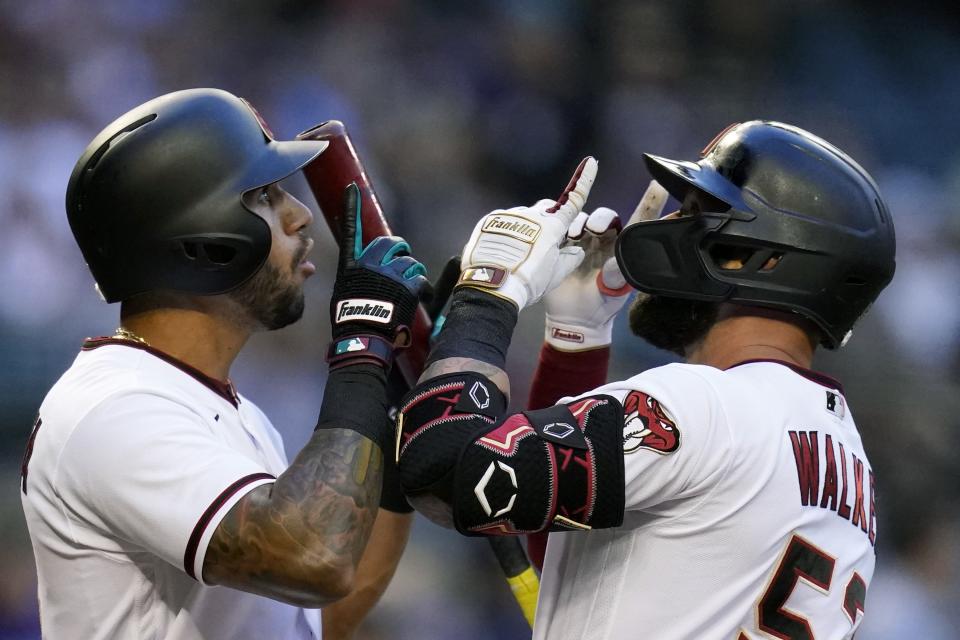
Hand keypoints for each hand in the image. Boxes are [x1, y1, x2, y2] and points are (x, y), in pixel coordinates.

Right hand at [330, 183, 428, 350]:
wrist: (363, 340)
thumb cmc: (352, 324)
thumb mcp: (344, 296)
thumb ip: (355, 279)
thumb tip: (360, 273)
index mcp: (350, 266)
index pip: (350, 230)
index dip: (352, 207)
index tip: (352, 188)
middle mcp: (368, 264)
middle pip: (391, 243)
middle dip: (401, 250)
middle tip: (404, 263)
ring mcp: (387, 273)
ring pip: (409, 262)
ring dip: (413, 274)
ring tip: (409, 292)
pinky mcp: (405, 285)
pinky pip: (420, 278)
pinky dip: (424, 289)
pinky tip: (421, 299)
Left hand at [457, 157, 597, 309]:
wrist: (492, 286)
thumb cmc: (527, 283)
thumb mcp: (555, 275)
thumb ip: (569, 259)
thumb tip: (576, 249)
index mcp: (552, 226)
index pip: (573, 200)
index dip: (584, 180)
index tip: (590, 161)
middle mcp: (532, 215)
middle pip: (546, 209)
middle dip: (548, 220)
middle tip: (543, 243)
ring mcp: (510, 215)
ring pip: (522, 218)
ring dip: (524, 230)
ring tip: (516, 255)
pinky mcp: (490, 220)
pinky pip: (503, 222)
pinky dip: (505, 233)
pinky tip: (501, 251)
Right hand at [544, 180, 669, 349]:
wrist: (573, 321)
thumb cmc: (601, 307)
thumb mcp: (614, 293)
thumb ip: (618, 276)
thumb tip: (617, 262)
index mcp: (623, 248)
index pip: (639, 220)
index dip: (650, 202)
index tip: (659, 182)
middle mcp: (604, 240)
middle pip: (605, 216)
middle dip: (601, 218)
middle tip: (595, 231)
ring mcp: (582, 242)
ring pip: (581, 217)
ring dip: (579, 224)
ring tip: (575, 238)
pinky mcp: (562, 245)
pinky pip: (561, 225)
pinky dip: (561, 225)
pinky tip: (561, 238)